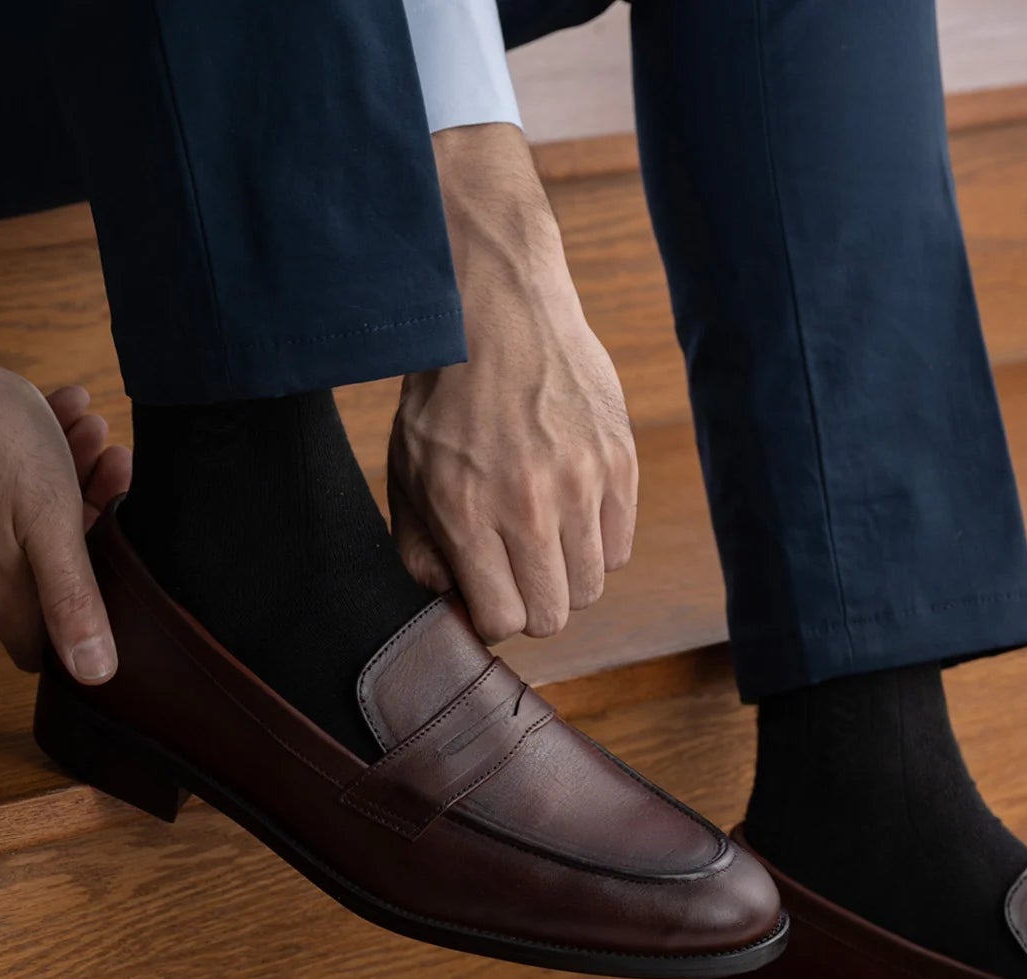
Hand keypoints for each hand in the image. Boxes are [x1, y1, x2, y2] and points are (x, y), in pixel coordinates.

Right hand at [0, 338, 131, 678]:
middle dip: (93, 521)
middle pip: (50, 569)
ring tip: (95, 433)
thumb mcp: (49, 522)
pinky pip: (8, 483)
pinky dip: (43, 451)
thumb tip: (94, 675)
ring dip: (75, 476)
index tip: (117, 576)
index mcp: (0, 588)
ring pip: (34, 517)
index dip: (83, 624)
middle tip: (116, 468)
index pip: (40, 643)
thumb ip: (71, 597)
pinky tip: (67, 411)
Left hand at [387, 124, 636, 642]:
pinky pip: (619, 547)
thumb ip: (422, 550)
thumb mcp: (407, 475)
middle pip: (553, 615)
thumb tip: (456, 604)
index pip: (502, 619)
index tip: (488, 593)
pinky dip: (596, 544)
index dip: (493, 617)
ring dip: (567, 577)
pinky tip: (572, 512)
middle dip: (532, 605)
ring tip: (546, 540)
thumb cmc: (446, 399)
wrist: (497, 311)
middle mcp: (529, 505)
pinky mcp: (619, 463)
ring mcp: (582, 484)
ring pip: (592, 587)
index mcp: (467, 511)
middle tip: (518, 572)